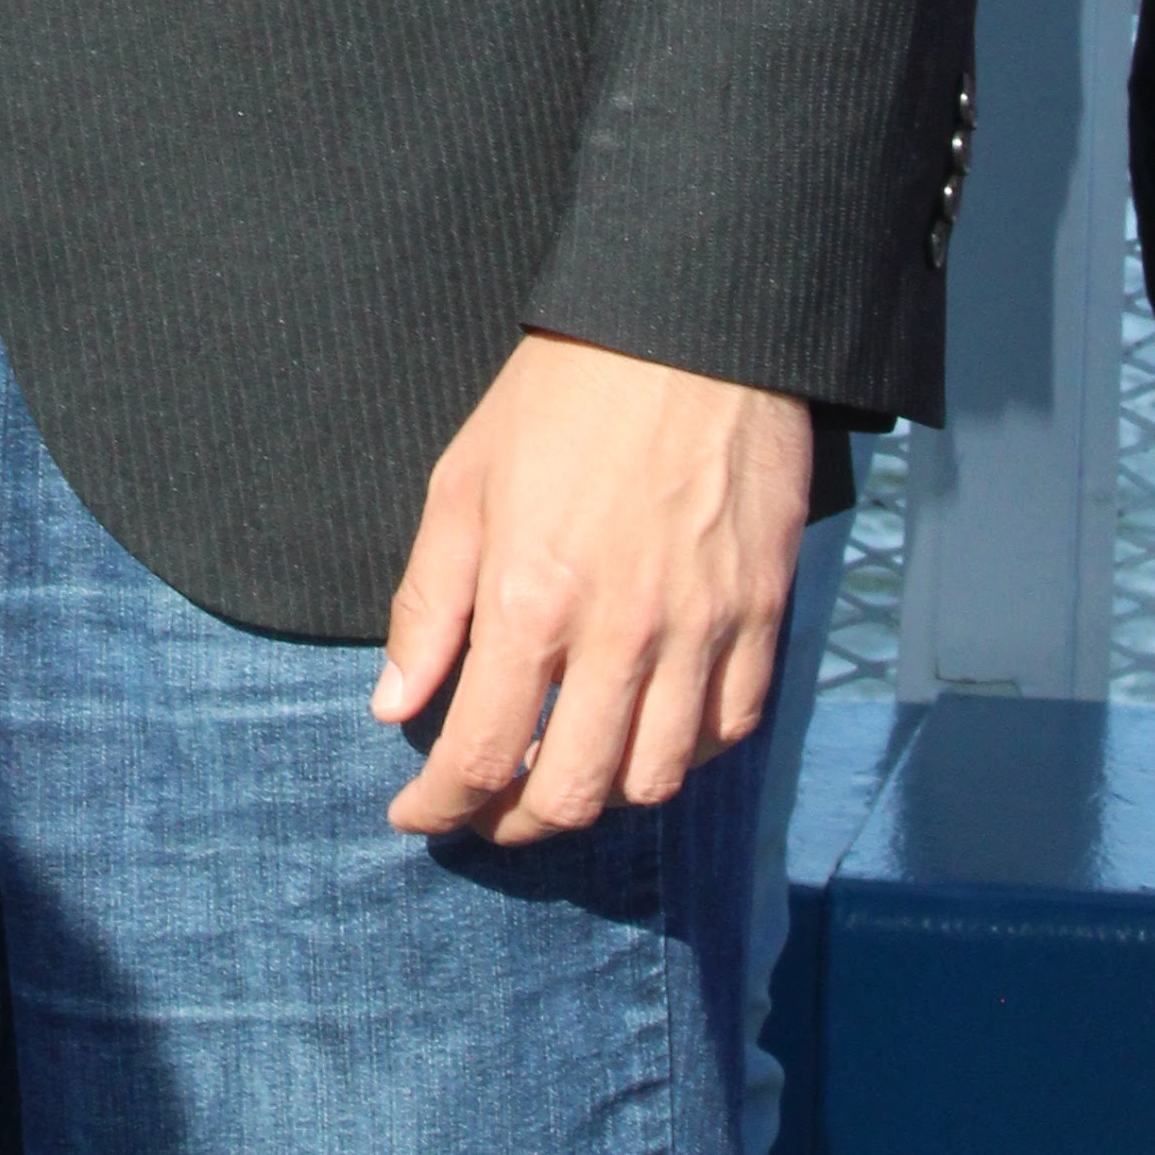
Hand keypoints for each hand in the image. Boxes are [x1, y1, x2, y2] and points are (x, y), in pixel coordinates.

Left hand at [374, 333, 808, 842]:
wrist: (687, 330)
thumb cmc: (561, 397)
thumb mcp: (462, 483)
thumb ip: (428, 603)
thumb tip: (393, 705)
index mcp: (530, 601)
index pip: (480, 755)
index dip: (439, 806)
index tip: (415, 813)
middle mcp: (619, 637)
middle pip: (570, 795)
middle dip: (513, 824)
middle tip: (486, 811)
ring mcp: (699, 634)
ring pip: (652, 783)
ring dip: (598, 798)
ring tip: (563, 773)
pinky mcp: (761, 620)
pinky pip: (725, 734)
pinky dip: (680, 758)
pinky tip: (644, 735)